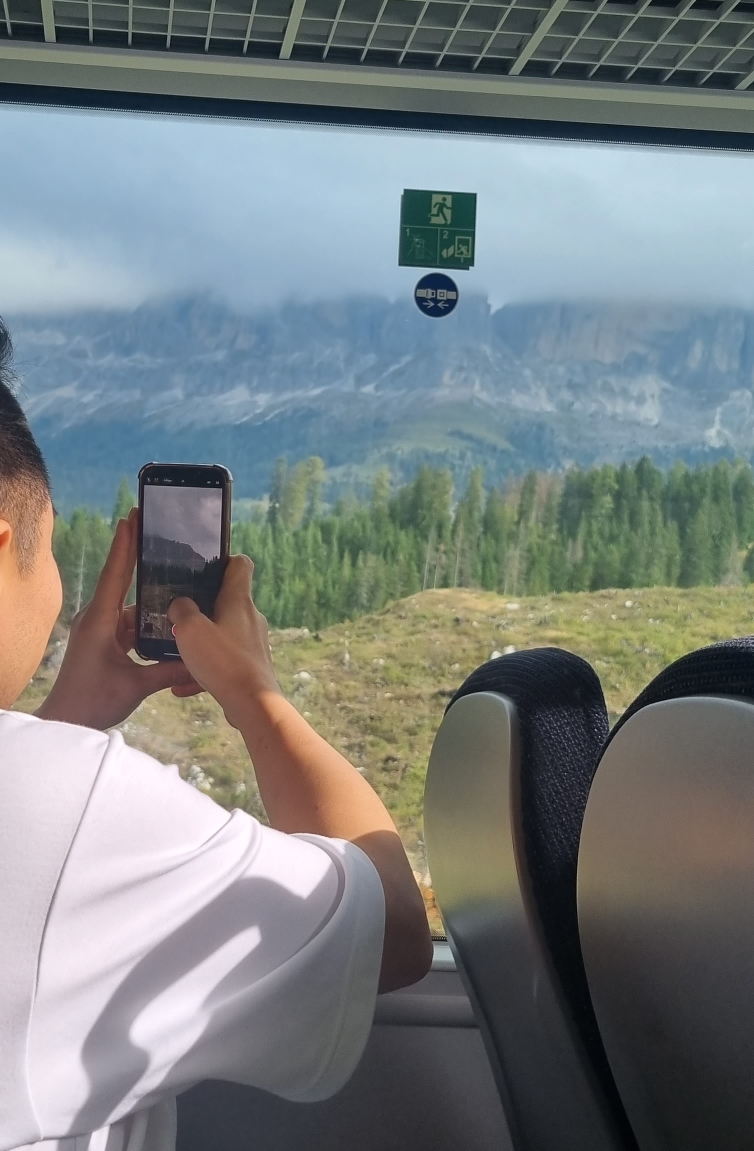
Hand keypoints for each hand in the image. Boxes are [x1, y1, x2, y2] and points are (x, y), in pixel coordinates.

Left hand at [37, 509, 199, 729]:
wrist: (66, 722)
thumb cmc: (92, 702)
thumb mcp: (136, 686)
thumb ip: (170, 669)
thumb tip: (203, 660)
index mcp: (100, 621)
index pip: (116, 574)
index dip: (125, 544)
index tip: (133, 516)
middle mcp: (98, 618)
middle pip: (125, 582)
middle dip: (141, 558)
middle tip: (158, 531)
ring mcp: (100, 629)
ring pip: (133, 607)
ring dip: (152, 600)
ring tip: (177, 581)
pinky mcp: (105, 641)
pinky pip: (131, 623)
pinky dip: (148, 621)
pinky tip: (167, 619)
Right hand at [168, 555, 280, 729]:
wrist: (252, 703)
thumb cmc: (222, 660)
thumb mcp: (189, 629)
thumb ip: (181, 610)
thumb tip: (180, 604)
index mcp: (239, 600)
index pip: (240, 564)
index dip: (224, 560)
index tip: (204, 567)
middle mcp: (251, 617)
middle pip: (229, 600)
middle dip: (204, 605)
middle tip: (179, 613)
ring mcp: (254, 642)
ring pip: (224, 633)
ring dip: (202, 640)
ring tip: (178, 651)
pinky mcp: (252, 665)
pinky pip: (225, 660)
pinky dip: (206, 668)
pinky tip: (183, 686)